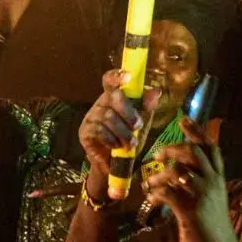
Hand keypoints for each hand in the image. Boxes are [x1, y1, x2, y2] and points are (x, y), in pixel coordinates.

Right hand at [78, 70, 149, 203]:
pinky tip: (116, 147)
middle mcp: (100, 104)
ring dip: (123, 132)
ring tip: (130, 143)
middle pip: (113, 97)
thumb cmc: (127, 140)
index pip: (110, 80)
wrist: (115, 165)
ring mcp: (91, 117)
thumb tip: (156, 90)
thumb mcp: (142, 123)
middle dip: (129, 112)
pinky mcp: (85, 132)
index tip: (128, 77)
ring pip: (108, 117)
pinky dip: (112, 140)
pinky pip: (100, 131)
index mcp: (113, 97)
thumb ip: (147, 108)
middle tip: (137, 126)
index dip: (117, 76)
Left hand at [145, 121, 235, 241]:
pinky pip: (167, 193)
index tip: (183, 119)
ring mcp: (202, 195)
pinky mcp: (190, 210)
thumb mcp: (209, 200)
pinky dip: (155, 194)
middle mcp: (212, 183)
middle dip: (173, 149)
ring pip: (178, 170)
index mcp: (218, 179)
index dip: (197, 132)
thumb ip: (197, 184)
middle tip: (158, 155)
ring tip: (150, 184)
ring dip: (159, 175)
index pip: (210, 148)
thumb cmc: (211, 227)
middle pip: (193, 153)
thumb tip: (177, 172)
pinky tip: (152, 201)